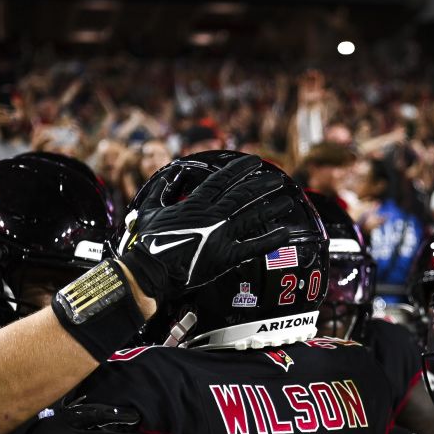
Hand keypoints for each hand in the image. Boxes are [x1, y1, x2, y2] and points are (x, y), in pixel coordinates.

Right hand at [119, 154, 294, 299]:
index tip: (255, 161)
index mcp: (195, 203)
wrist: (150, 272)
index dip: (241, 169)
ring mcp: (221, 235)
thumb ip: (161, 191)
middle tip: (276, 179)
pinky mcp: (226, 257)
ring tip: (286, 200)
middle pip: (243, 195)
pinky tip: (285, 233)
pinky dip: (271, 240)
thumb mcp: (150, 210)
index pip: (223, 179)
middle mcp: (212, 215)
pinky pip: (254, 247)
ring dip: (271, 207)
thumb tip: (168, 176)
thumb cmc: (148, 243)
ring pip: (252, 216)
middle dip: (262, 185)